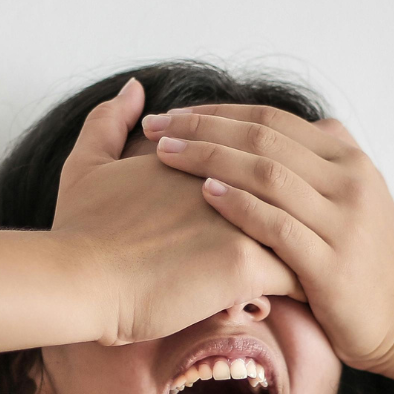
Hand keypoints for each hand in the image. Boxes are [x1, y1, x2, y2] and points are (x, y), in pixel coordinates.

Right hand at [54, 78, 303, 344]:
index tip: (273, 216)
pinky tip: (306, 305)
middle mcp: (228, 178)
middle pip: (289, 192)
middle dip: (303, 217)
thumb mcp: (87, 165)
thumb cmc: (79, 231)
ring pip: (301, 231)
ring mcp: (240, 218)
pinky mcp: (244, 261)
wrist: (77, 278)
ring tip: (316, 278)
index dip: (269, 190)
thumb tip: (135, 89)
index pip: (259, 164)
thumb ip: (109, 122)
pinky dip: (305, 290)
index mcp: (201, 157)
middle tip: (312, 247)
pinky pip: (297, 276)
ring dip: (310, 253)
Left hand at [141, 103, 393, 372]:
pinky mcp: (332, 264)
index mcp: (349, 159)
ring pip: (268, 173)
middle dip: (203, 128)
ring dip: (211, 158)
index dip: (218, 111)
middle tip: (155, 127)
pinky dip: (239, 205)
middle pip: (264, 137)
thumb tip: (297, 124)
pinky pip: (278, 225)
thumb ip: (326, 161)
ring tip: (166, 155)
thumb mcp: (357, 199)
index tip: (172, 113)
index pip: (273, 118)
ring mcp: (343, 221)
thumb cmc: (367, 263)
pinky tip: (204, 194)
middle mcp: (350, 181)